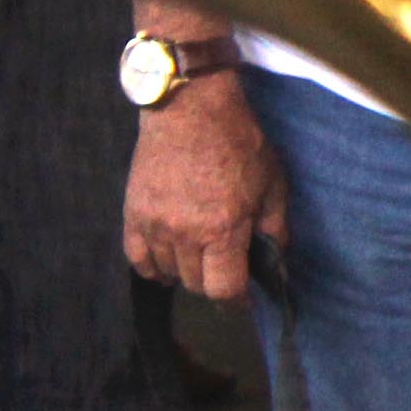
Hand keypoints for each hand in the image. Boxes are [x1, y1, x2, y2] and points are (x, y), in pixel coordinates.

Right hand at [124, 73, 283, 303]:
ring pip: (168, 273)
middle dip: (214, 280)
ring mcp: (154, 225)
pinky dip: (153, 266)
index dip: (235, 299)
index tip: (242, 297)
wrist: (191, 110)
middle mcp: (185, 233)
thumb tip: (277, 266)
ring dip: (186, 271)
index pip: (223, 289)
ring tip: (200, 255)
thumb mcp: (274, 186)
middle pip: (196, 283)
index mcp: (223, 229)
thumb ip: (276, 231)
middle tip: (225, 265)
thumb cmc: (240, 145)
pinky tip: (168, 260)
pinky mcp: (133, 214)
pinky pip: (138, 259)